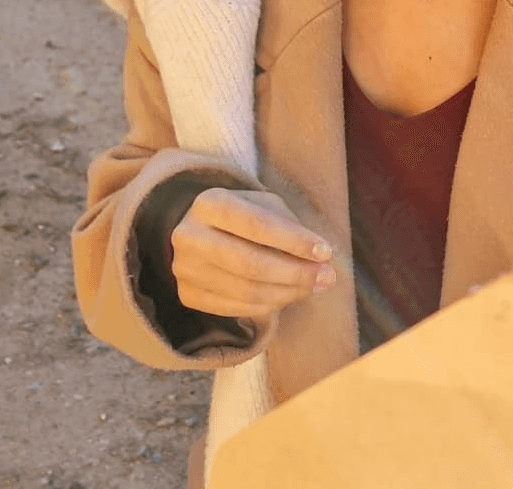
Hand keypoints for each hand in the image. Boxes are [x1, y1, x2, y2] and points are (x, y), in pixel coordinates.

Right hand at [170, 187, 334, 320]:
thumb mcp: (265, 205)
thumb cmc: (243, 214)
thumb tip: (320, 259)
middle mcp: (189, 236)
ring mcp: (184, 269)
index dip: (294, 241)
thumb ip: (289, 227)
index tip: (326, 252)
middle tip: (328, 277)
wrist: (200, 230)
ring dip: (287, 293)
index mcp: (210, 203)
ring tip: (314, 287)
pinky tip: (288, 297)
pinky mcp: (186, 295)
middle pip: (250, 264)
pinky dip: (267, 306)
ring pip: (245, 291)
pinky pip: (234, 309)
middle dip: (296, 273)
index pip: (257, 225)